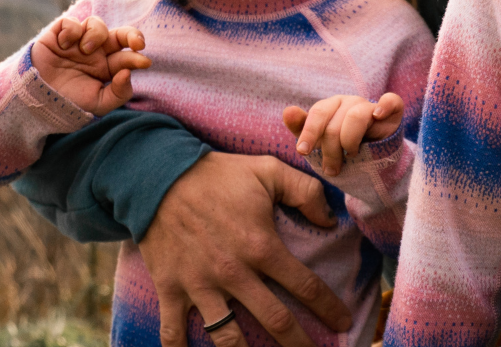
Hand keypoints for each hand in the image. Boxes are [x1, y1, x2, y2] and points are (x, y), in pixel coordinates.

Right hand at [31, 15, 150, 114]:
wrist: (38, 99)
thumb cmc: (69, 102)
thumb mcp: (98, 104)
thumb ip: (119, 93)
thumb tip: (129, 73)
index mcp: (107, 67)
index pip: (128, 56)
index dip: (137, 57)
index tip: (144, 62)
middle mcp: (96, 52)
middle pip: (120, 34)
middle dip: (132, 35)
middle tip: (136, 43)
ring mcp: (78, 41)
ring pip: (97, 23)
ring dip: (95, 34)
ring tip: (85, 50)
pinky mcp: (59, 34)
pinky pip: (71, 22)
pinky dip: (71, 30)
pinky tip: (64, 45)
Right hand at [140, 151, 351, 346]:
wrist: (158, 175)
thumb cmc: (218, 174)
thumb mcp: (269, 171)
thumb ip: (305, 192)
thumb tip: (330, 220)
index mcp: (261, 247)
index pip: (305, 286)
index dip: (328, 308)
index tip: (342, 323)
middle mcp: (234, 273)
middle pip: (275, 321)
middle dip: (299, 344)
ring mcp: (200, 286)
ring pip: (228, 338)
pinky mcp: (170, 290)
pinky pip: (174, 332)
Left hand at [280, 93, 403, 176]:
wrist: (372, 163)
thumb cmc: (342, 150)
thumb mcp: (319, 143)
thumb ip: (302, 128)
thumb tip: (287, 110)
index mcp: (331, 105)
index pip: (318, 113)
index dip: (309, 132)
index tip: (302, 151)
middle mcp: (350, 102)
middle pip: (335, 121)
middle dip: (330, 149)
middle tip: (330, 170)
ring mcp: (371, 105)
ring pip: (356, 117)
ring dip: (350, 142)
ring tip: (351, 157)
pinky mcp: (392, 112)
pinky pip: (391, 100)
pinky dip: (384, 105)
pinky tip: (377, 116)